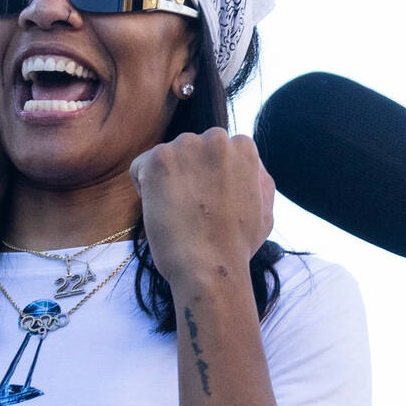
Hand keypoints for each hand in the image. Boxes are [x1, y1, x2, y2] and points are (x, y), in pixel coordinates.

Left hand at [129, 129, 273, 287]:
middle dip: (186, 175)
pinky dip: (144, 188)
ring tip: (177, 212)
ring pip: (165, 157)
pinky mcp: (160, 159)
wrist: (210, 266)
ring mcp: (187, 146)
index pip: (213, 152)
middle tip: (192, 210)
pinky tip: (160, 209)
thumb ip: (258, 181)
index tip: (209, 205)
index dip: (208, 181)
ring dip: (166, 181)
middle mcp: (217, 138)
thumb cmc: (236, 246)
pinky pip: (140, 167)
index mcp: (243, 147)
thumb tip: (251, 166)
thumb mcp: (264, 209)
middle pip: (189, 150)